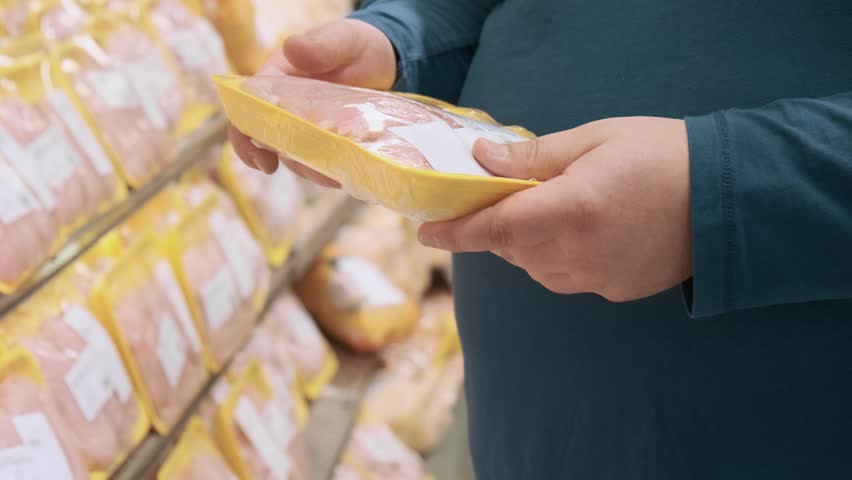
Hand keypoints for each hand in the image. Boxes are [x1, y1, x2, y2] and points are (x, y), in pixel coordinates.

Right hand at [228, 19, 395, 185]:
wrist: (385, 60)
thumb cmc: (355, 44)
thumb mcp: (344, 39)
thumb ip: (321, 44)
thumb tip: (293, 49)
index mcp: (276, 82)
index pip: (246, 110)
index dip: (246, 138)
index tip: (263, 161)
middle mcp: (285, 109)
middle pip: (273, 142)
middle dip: (292, 161)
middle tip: (318, 171)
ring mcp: (306, 129)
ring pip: (299, 158)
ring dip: (316, 170)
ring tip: (339, 174)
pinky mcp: (328, 143)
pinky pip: (323, 163)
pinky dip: (334, 171)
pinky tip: (351, 172)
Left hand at [418, 117, 692, 301]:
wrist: (731, 199)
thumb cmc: (664, 156)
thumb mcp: (595, 139)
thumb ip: (535, 155)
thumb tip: (483, 160)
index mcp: (569, 210)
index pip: (495, 229)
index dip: (456, 233)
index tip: (426, 231)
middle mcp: (577, 253)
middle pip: (511, 249)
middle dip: (498, 227)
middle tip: (502, 198)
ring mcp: (596, 278)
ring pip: (535, 267)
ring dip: (527, 243)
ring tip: (552, 209)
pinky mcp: (614, 290)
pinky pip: (565, 277)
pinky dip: (557, 257)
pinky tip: (584, 231)